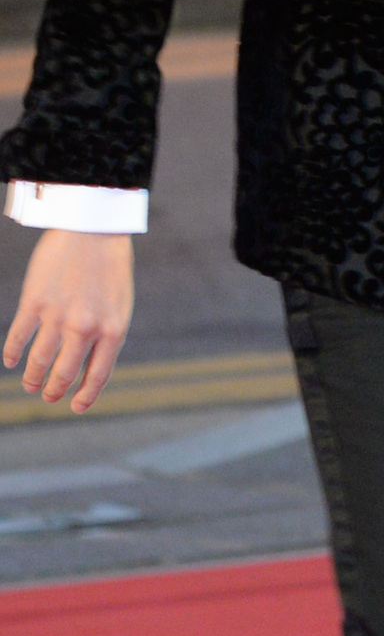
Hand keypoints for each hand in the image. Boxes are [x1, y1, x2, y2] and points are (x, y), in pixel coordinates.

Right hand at [3, 229, 133, 412]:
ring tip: (30, 385)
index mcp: (112, 330)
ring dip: (32, 377)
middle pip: (64, 373)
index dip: (86, 396)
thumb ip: (107, 335)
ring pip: (38, 361)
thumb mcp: (120, 305)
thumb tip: (90, 366)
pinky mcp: (34, 302)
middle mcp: (85, 328)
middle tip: (48, 396)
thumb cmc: (110, 268)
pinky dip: (13, 353)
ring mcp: (58, 316)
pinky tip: (11, 362)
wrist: (93, 229)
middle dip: (54, 389)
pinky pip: (19, 337)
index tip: (76, 407)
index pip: (97, 375)